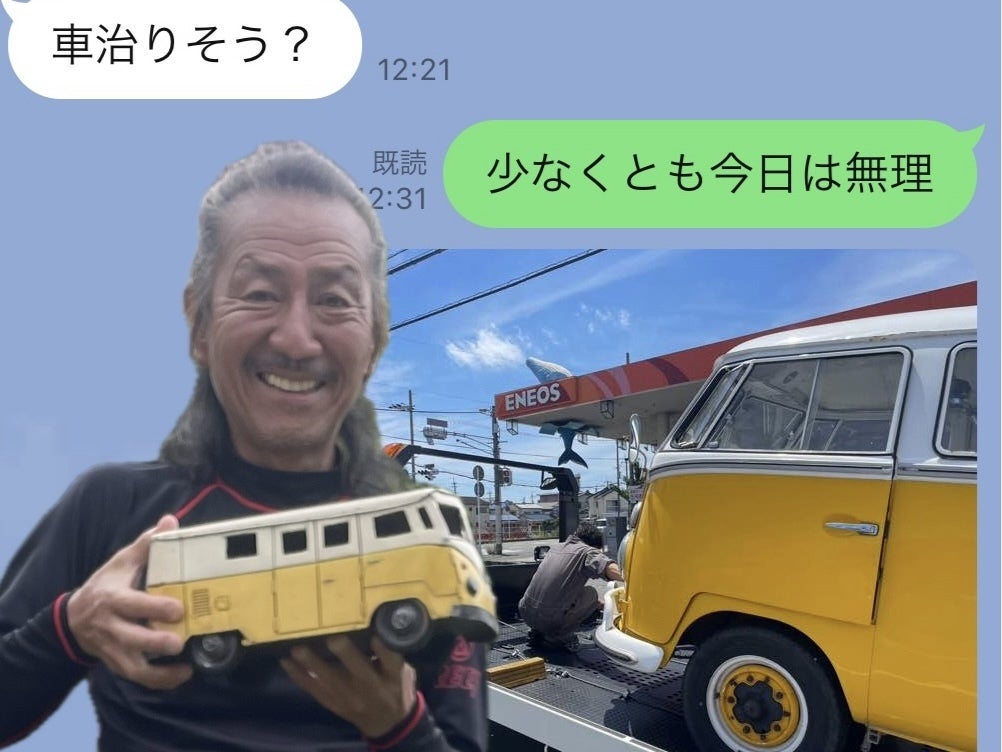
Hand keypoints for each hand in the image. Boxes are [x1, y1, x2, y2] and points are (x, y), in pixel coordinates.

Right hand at [66, 515, 192, 688]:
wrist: (74, 619)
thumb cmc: (106, 586)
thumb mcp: (120, 563)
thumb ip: (146, 544)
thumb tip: (170, 521)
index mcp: (113, 599)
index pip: (132, 605)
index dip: (153, 608)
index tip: (177, 608)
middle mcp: (111, 627)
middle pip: (131, 639)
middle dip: (154, 642)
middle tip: (180, 642)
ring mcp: (113, 649)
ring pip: (132, 666)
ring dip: (159, 671)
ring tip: (186, 667)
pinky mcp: (117, 664)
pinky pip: (137, 677)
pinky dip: (159, 680)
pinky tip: (182, 675)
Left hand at [282, 635, 416, 737]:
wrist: (386, 723)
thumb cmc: (395, 688)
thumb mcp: (402, 671)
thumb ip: (390, 653)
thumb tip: (374, 626)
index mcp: (392, 676)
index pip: (390, 660)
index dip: (382, 648)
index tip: (375, 635)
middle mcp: (370, 687)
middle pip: (359, 670)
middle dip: (345, 655)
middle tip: (332, 639)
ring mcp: (349, 698)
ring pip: (330, 680)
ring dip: (312, 664)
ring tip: (297, 649)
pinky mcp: (333, 703)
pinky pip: (314, 689)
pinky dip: (299, 675)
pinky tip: (286, 662)